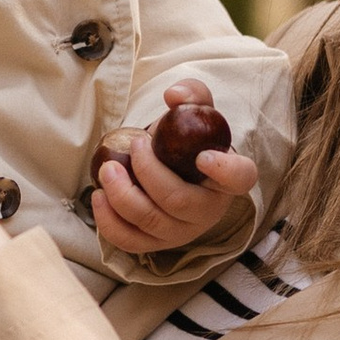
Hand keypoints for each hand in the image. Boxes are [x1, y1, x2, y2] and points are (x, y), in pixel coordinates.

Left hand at [92, 82, 259, 255]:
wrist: (174, 168)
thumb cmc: (188, 142)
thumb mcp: (196, 113)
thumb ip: (192, 95)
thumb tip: (173, 95)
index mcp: (228, 178)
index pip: (239, 178)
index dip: (225, 170)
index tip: (203, 156)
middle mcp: (209, 210)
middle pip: (177, 200)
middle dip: (148, 172)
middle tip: (134, 145)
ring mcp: (182, 231)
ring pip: (150, 221)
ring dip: (122, 194)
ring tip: (107, 168)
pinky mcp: (156, 244)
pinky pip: (131, 241)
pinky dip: (109, 221)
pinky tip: (100, 196)